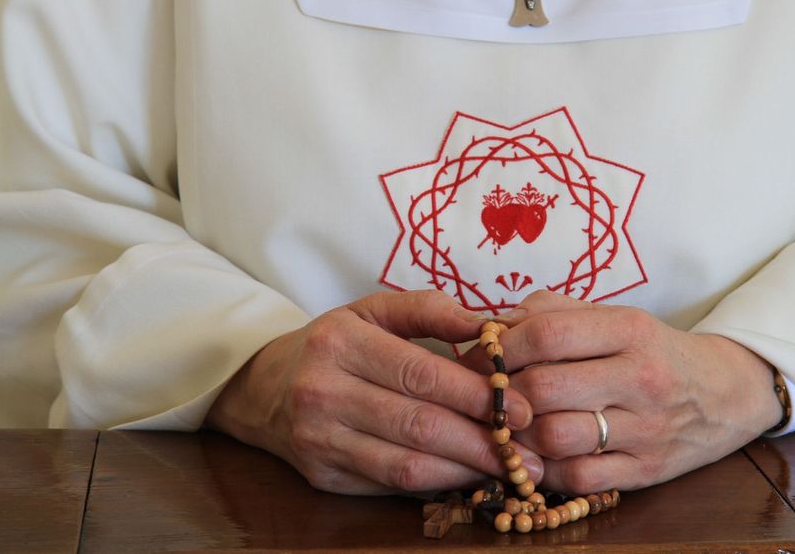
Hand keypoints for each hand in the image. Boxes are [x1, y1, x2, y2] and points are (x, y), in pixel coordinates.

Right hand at [205, 290, 541, 494]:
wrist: (265, 386)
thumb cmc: (335, 343)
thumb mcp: (373, 310)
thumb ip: (431, 310)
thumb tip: (493, 326)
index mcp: (340, 343)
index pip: (421, 374)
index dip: (476, 395)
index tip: (521, 408)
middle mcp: (322, 393)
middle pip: (419, 425)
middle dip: (482, 442)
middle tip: (529, 452)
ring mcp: (319, 440)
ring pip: (408, 465)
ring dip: (467, 471)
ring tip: (511, 472)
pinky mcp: (323, 476)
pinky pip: (392, 484)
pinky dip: (437, 483)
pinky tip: (469, 477)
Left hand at [460, 290, 781, 494]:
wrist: (728, 394)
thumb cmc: (654, 352)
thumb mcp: (616, 319)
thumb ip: (555, 312)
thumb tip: (496, 324)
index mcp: (629, 330)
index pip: (546, 334)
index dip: (500, 346)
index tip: (481, 355)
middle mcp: (640, 377)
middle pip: (543, 387)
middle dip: (503, 392)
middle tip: (489, 394)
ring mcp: (645, 429)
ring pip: (554, 436)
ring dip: (519, 433)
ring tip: (510, 424)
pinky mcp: (646, 471)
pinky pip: (577, 477)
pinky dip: (545, 469)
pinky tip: (538, 454)